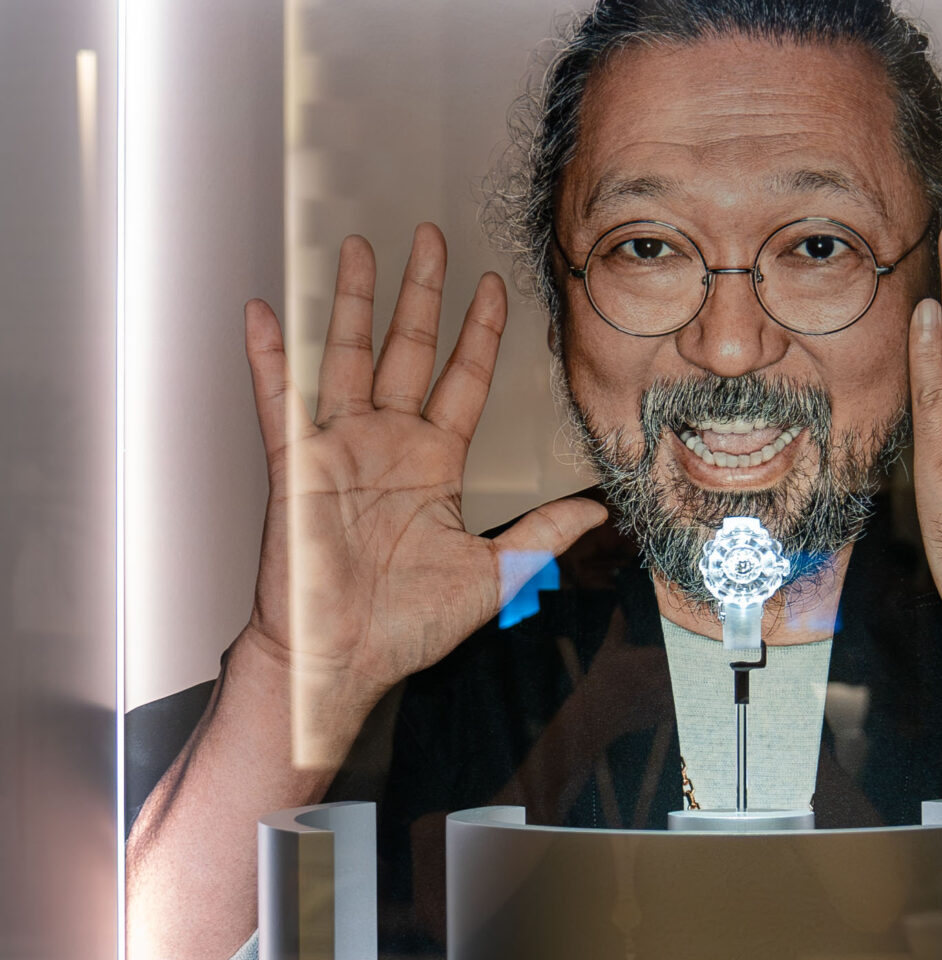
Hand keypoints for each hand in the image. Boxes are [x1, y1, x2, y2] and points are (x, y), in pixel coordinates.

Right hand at [241, 223, 606, 732]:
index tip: (492, 288)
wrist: (341, 660)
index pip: (463, 379)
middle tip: (430, 237)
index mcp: (435, 463)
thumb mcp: (495, 573)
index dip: (478, 332)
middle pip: (409, 349)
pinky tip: (262, 312)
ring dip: (350, 303)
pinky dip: (268, 357)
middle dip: (421, 292)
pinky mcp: (297, 467)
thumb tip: (599, 511)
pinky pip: (279, 401)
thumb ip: (543, 533)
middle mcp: (389, 445)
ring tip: (357, 249)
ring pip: (347, 356)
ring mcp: (341, 450)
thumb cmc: (406, 626)